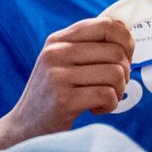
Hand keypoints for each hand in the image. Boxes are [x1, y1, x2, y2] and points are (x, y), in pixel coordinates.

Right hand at [0, 16, 135, 151]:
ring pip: (115, 74)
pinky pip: (107, 95)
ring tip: (104, 98)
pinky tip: (95, 109)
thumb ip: (87, 46)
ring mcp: (57, 76)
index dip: (126, 41)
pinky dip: (109, 105)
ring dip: (118, 91)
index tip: (125, 57)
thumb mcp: (62, 61)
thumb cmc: (52, 93)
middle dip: (125, 72)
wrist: (25, 126)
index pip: (106, 25)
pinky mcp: (64, 100)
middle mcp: (56, 53)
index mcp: (58, 40)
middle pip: (116, 52)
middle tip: (113, 85)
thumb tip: (125, 33)